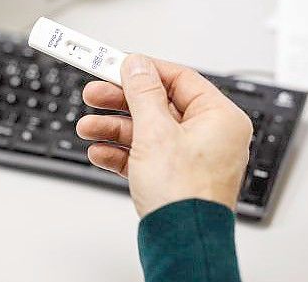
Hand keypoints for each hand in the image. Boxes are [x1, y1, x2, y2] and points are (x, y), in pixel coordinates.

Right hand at [76, 55, 252, 216]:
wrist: (181, 244)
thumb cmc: (185, 196)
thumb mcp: (156, 132)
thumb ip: (143, 94)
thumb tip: (137, 65)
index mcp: (219, 118)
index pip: (179, 79)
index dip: (143, 71)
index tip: (115, 64)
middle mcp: (210, 135)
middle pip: (157, 105)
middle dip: (120, 102)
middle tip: (93, 93)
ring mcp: (191, 157)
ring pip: (146, 131)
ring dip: (113, 128)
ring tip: (87, 127)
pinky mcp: (174, 177)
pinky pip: (144, 155)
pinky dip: (120, 152)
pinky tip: (99, 151)